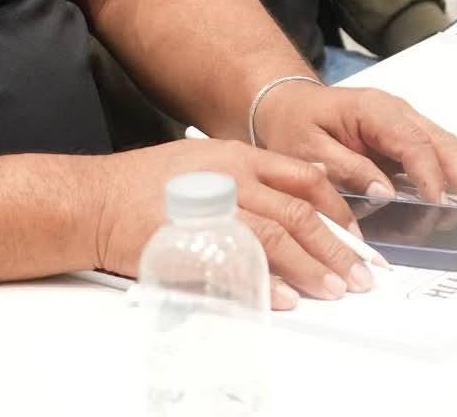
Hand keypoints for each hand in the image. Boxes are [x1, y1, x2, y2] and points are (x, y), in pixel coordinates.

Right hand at [90, 137, 371, 309]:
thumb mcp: (204, 160)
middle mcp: (232, 179)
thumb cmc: (143, 184)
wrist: (94, 200)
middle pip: (300, 213)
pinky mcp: (193, 241)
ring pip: (278, 238)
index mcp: (239, 157)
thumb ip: (250, 174)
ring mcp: (214, 209)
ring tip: (335, 290)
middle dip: (338, 248)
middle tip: (362, 274)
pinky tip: (286, 299)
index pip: (306, 180)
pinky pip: (240, 264)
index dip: (338, 211)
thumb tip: (296, 193)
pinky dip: (267, 284)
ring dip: (313, 268)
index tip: (357, 239)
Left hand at [253, 80, 456, 212]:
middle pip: (440, 142)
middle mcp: (396, 112)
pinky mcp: (405, 133)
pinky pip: (440, 149)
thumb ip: (344, 168)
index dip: (429, 173)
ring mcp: (404, 121)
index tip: (441, 201)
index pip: (410, 143)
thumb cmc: (292, 125)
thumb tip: (383, 189)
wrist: (285, 102)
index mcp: (372, 111)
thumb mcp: (305, 149)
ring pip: (447, 144)